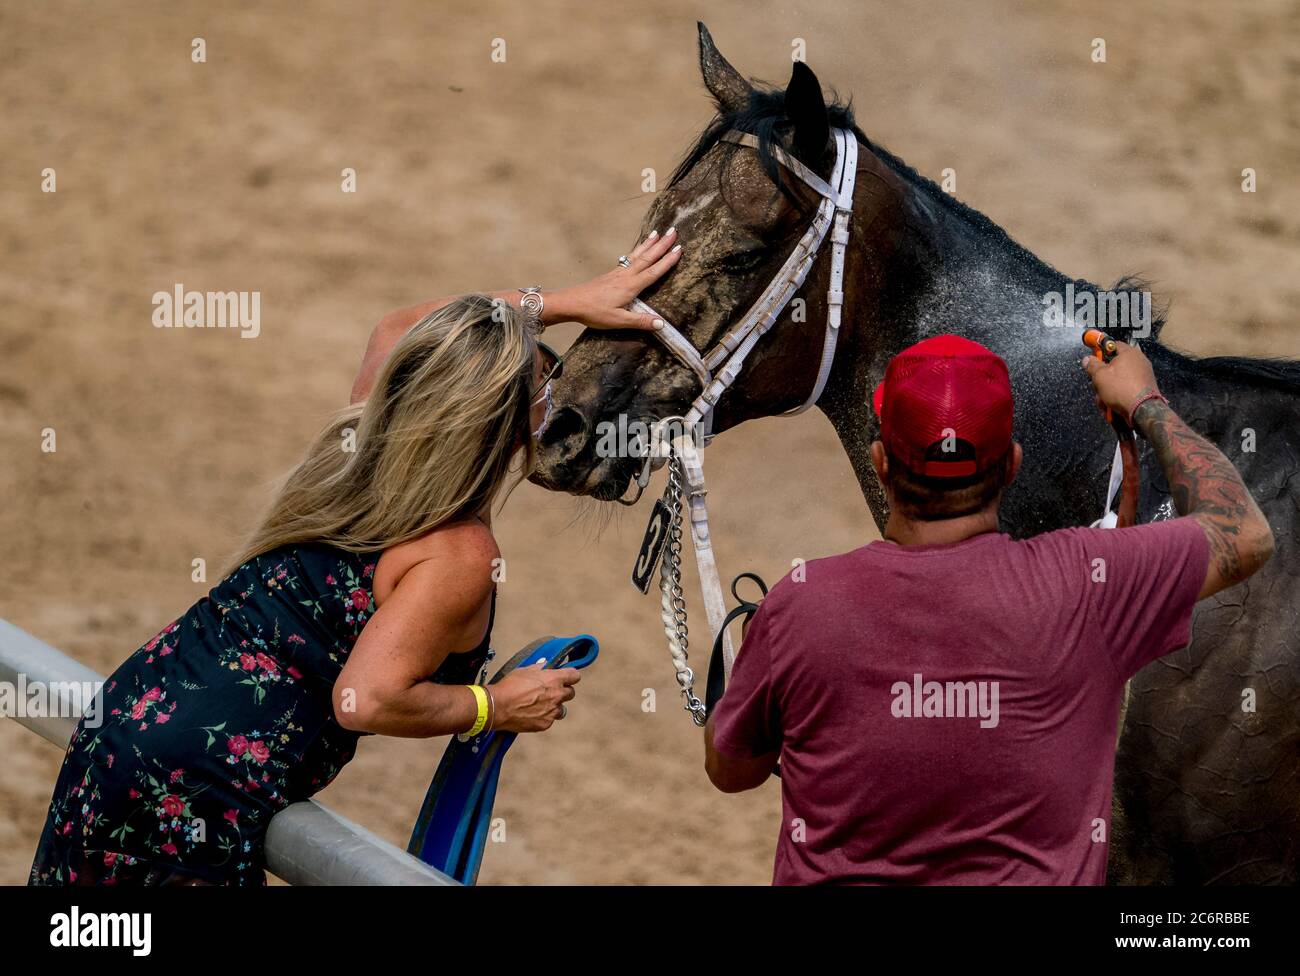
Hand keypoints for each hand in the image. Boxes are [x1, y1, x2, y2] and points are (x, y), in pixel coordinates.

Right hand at [489, 662, 579, 732]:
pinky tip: (532, 714)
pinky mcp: (545, 724)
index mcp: (554, 679)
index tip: (566, 677)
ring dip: (554, 706)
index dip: (570, 676)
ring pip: (561, 709)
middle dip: (563, 691)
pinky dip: (544, 717)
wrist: (498, 706)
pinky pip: (550, 719)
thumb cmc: (509, 686)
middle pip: (571, 693)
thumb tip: (544, 665)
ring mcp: (552, 711)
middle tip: (550, 691)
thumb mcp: (524, 671)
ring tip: (540, 705)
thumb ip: (538, 668)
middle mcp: (557, 695)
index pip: (575, 675)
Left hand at [550, 229, 681, 330]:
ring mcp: (618, 273)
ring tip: (658, 233)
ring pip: (637, 255)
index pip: (654, 272)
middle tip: (674, 231)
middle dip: (662, 245)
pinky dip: (636, 250)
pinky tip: (638, 249)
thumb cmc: (595, 312)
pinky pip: (628, 258)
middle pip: (647, 257)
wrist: (572, 303)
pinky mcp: (611, 274)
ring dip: (649, 244)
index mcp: (630, 286)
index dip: (667, 261)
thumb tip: (661, 323)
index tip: (679, 249)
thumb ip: (640, 321)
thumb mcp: (619, 321)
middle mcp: (626, 276)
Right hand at [1080, 341, 1160, 425]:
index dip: (1100, 351)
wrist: (1143, 409)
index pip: (1112, 344)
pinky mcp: (1145, 387)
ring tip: (1104, 402)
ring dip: (1108, 390)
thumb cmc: (1120, 388)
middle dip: (1103, 378)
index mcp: (1129, 353)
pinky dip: (1119, 395)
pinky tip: (1113, 406)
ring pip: (1118, 379)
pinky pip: (1127, 387)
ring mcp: (1144, 374)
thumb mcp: (1100, 376)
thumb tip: (1087, 359)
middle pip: (1114, 365)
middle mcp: (1139, 361)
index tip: (1093, 360)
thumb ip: (1092, 365)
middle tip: (1097, 387)